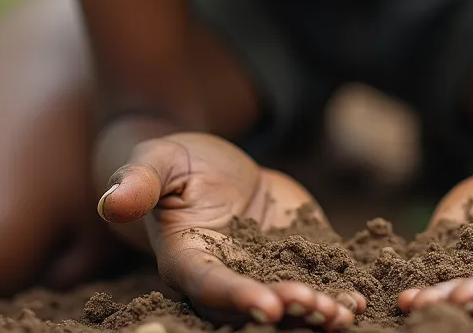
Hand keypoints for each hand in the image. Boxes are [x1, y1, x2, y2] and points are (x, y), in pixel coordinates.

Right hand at [97, 133, 363, 329]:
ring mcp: (264, 272)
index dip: (238, 298)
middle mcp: (227, 277)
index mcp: (188, 260)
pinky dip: (338, 293)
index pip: (210, 287)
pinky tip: (361, 299)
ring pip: (290, 302)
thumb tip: (111, 201)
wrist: (213, 167)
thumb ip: (140, 182)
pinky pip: (317, 282)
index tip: (268, 307)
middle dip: (290, 310)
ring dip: (317, 311)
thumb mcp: (158, 161)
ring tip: (346, 311)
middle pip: (256, 304)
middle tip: (320, 309)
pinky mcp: (295, 260)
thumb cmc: (177, 164)